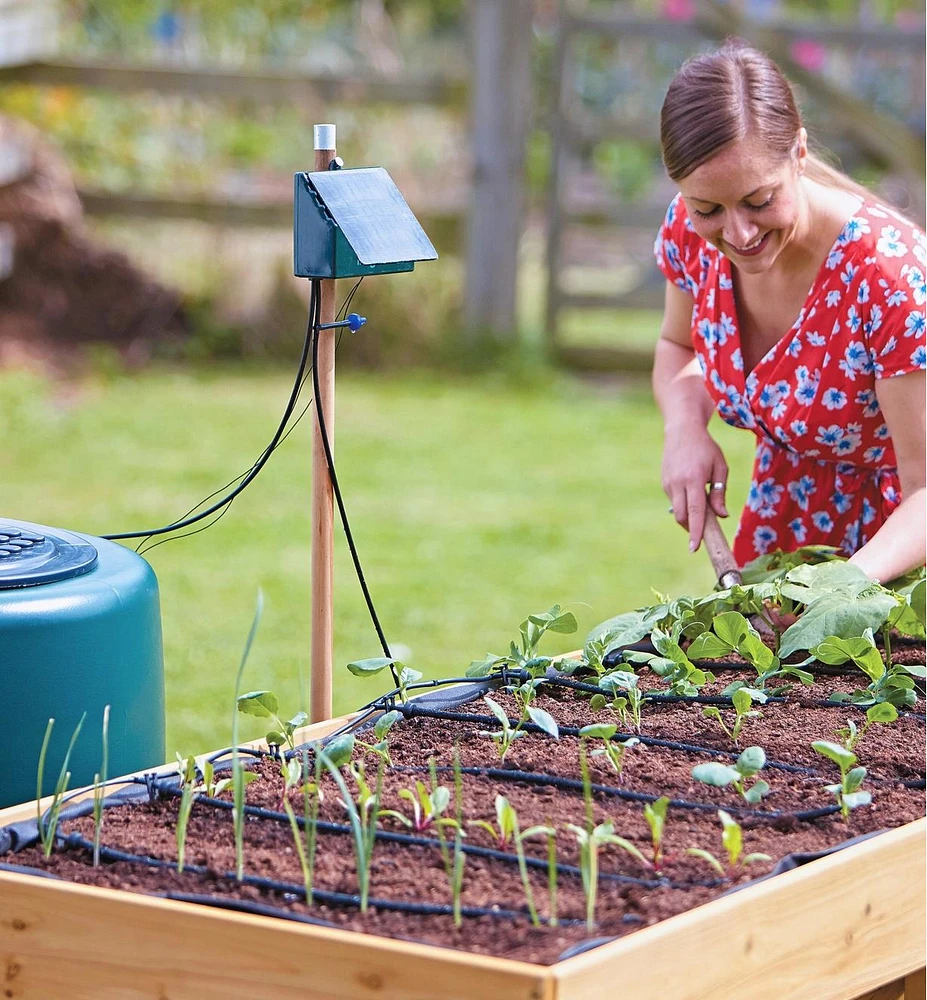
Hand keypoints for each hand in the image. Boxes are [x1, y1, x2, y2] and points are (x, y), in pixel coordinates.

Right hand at [661, 428, 728, 551]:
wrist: (682, 430)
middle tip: (703, 531)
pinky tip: (691, 491)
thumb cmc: (706, 448)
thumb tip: (722, 516)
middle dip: (691, 528)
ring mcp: (668, 483)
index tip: (695, 547)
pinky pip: (674, 501)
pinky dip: (684, 504)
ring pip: (677, 510)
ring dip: (689, 516)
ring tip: (701, 503)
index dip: (696, 531)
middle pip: (682, 516)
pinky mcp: (664, 483)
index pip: (695, 511)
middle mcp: (678, 483)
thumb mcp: (720, 467)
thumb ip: (720, 493)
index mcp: (694, 479)